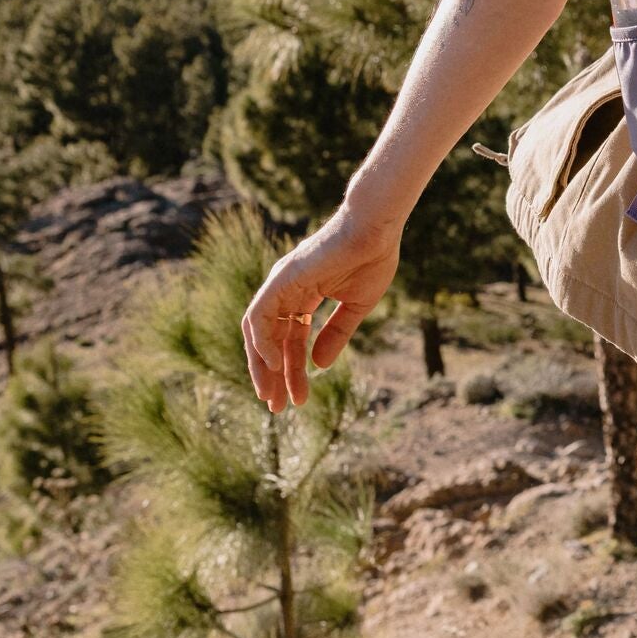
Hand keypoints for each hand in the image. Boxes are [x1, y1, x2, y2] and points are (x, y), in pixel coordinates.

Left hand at [242, 208, 401, 411]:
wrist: (377, 230)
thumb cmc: (373, 258)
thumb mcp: (356, 307)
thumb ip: (336, 334)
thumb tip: (320, 367)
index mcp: (305, 295)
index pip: (291, 341)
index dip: (293, 371)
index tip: (297, 400)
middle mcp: (287, 291)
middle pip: (271, 341)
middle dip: (273, 376)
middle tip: (277, 408)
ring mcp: (282, 284)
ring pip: (259, 331)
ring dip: (263, 366)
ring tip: (272, 395)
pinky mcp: (282, 278)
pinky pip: (262, 315)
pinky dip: (263, 341)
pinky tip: (273, 365)